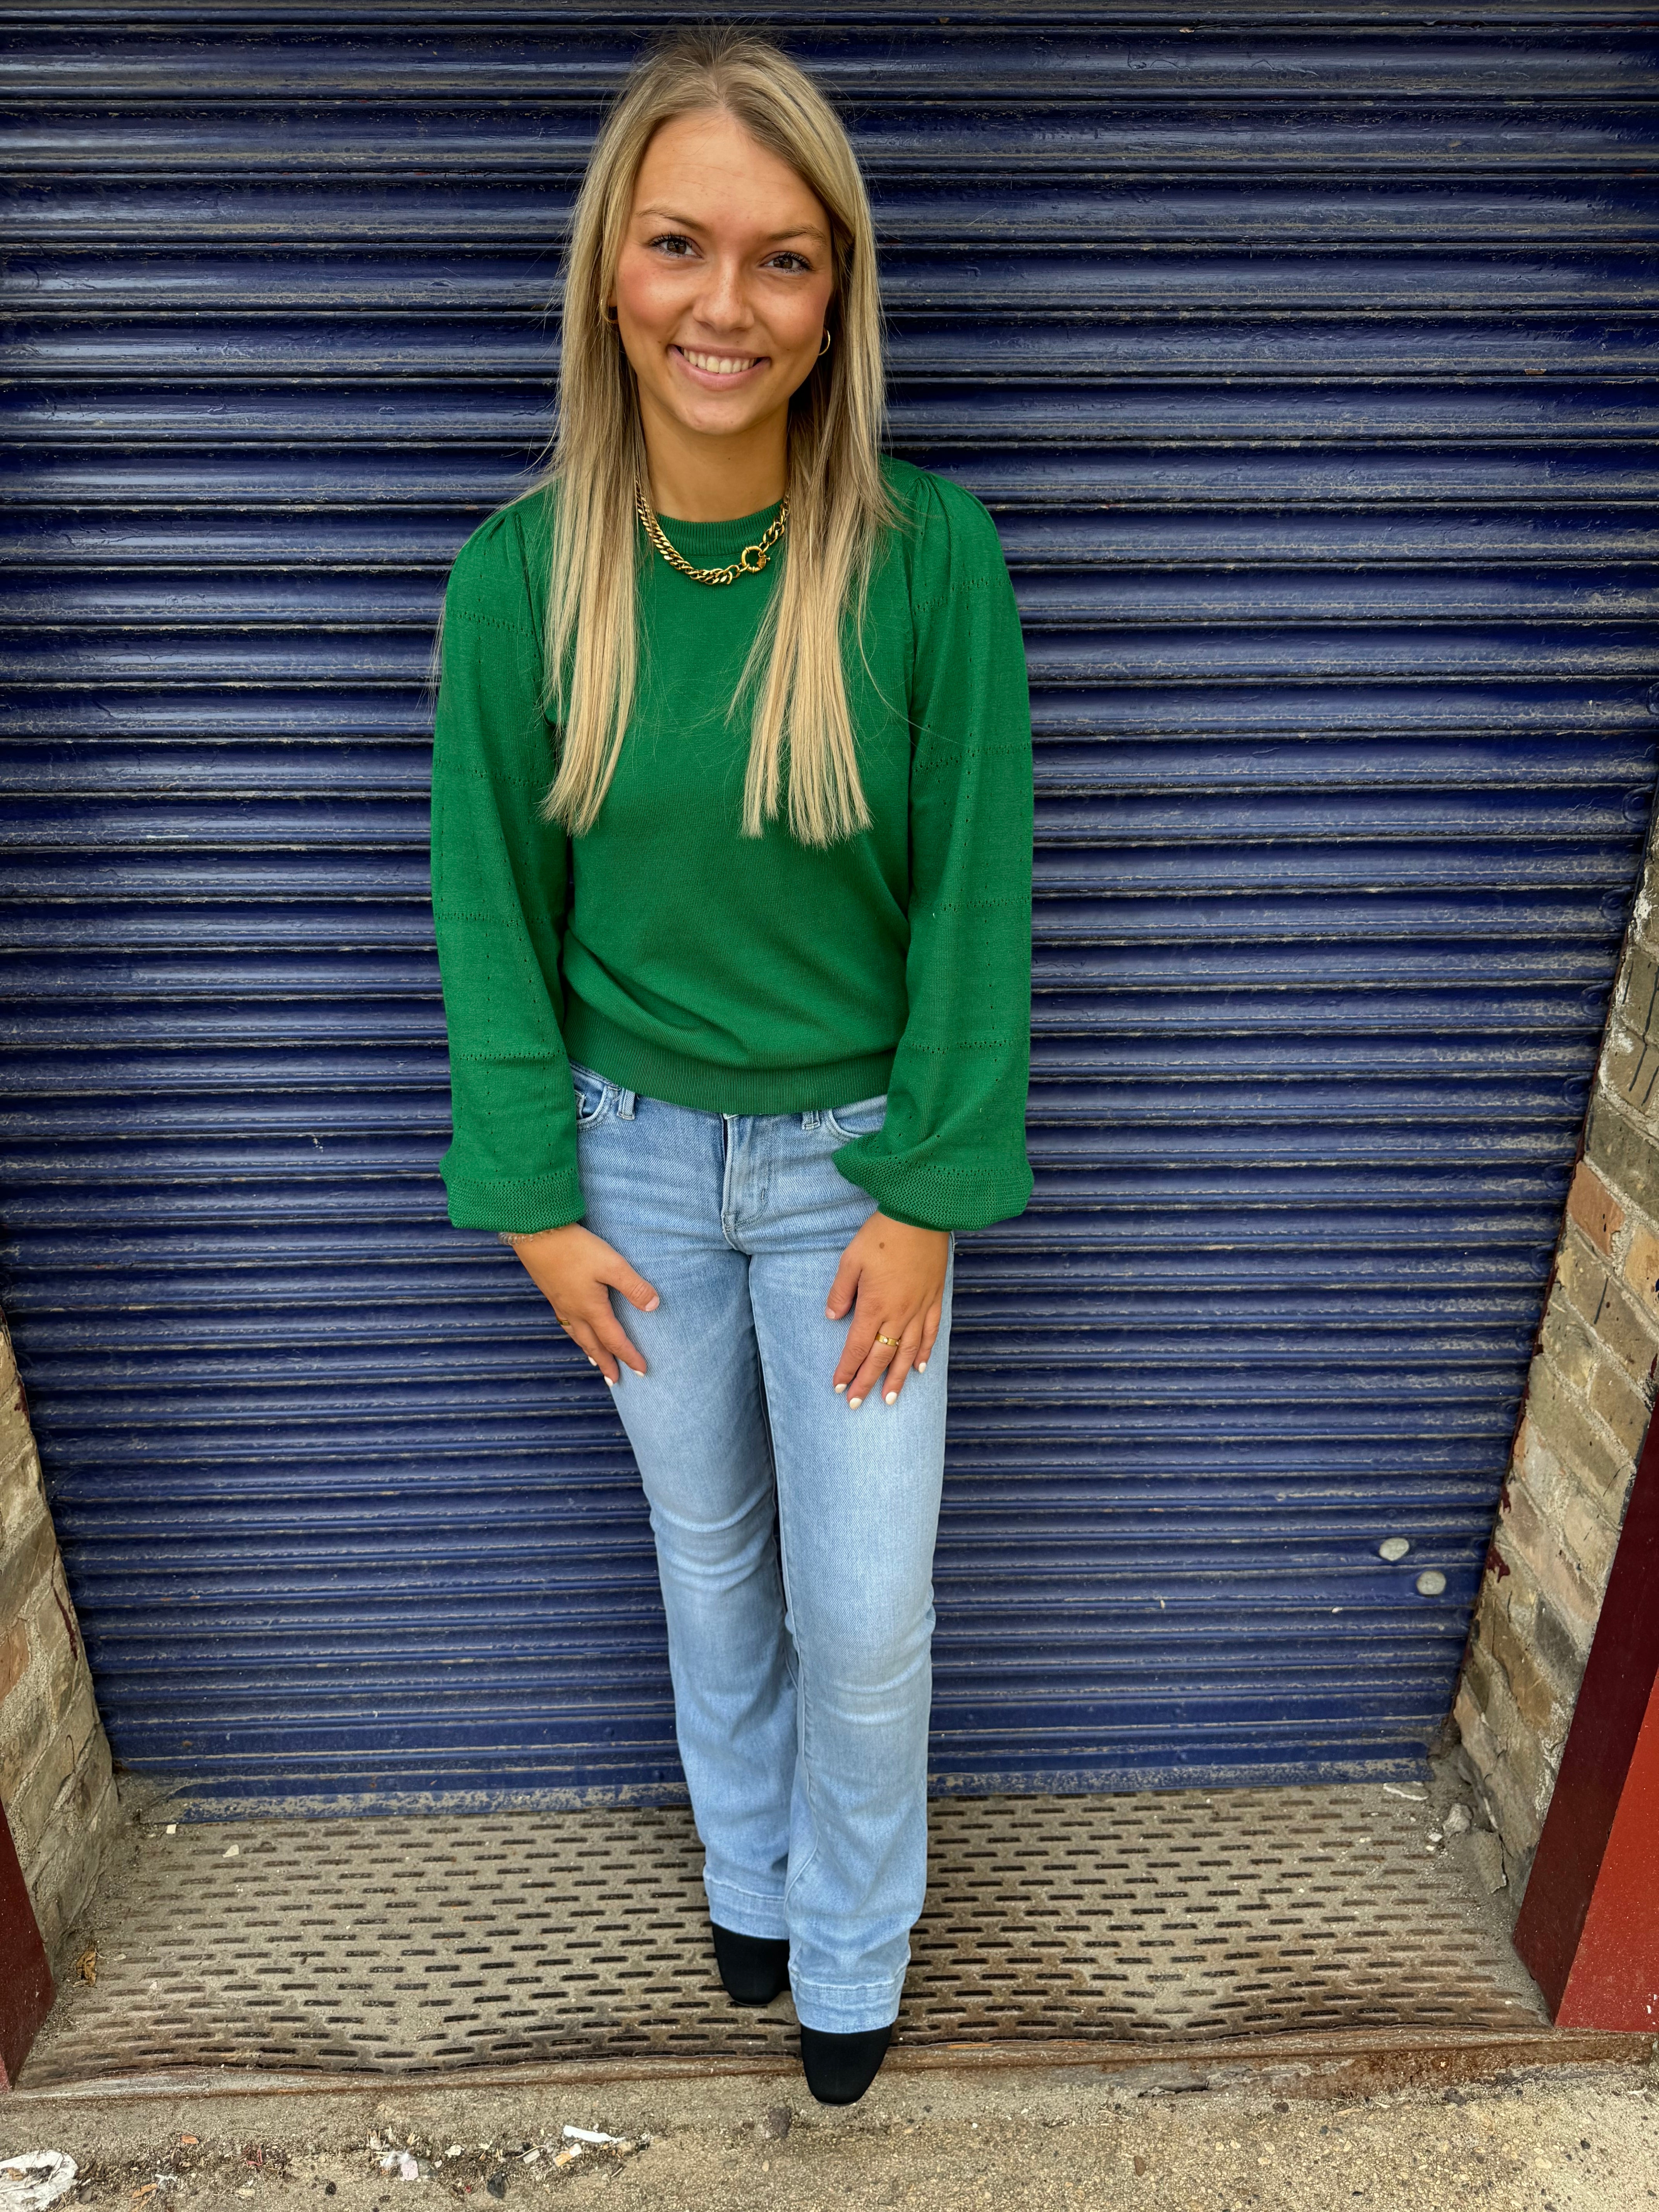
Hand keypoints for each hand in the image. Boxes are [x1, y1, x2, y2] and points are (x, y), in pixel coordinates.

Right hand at [509, 1222, 659, 1386]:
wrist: (535, 1233)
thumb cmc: (575, 1248)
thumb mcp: (612, 1265)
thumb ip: (634, 1287)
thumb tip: (654, 1307)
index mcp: (591, 1309)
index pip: (615, 1340)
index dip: (629, 1356)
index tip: (642, 1372)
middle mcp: (574, 1311)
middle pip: (592, 1344)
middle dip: (605, 1363)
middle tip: (614, 1381)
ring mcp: (560, 1302)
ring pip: (577, 1335)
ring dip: (589, 1350)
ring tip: (594, 1360)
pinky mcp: (551, 1291)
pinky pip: (565, 1323)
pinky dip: (574, 1333)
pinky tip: (573, 1326)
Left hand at [825, 1211, 948, 1408]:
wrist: (921, 1215)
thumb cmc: (882, 1235)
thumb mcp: (850, 1260)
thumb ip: (840, 1292)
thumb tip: (832, 1317)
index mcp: (874, 1305)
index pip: (857, 1347)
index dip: (847, 1370)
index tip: (839, 1388)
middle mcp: (898, 1314)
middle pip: (880, 1357)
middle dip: (867, 1382)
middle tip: (857, 1404)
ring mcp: (919, 1309)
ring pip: (907, 1353)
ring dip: (897, 1378)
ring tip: (889, 1398)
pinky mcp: (934, 1299)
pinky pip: (931, 1334)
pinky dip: (925, 1354)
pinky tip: (920, 1369)